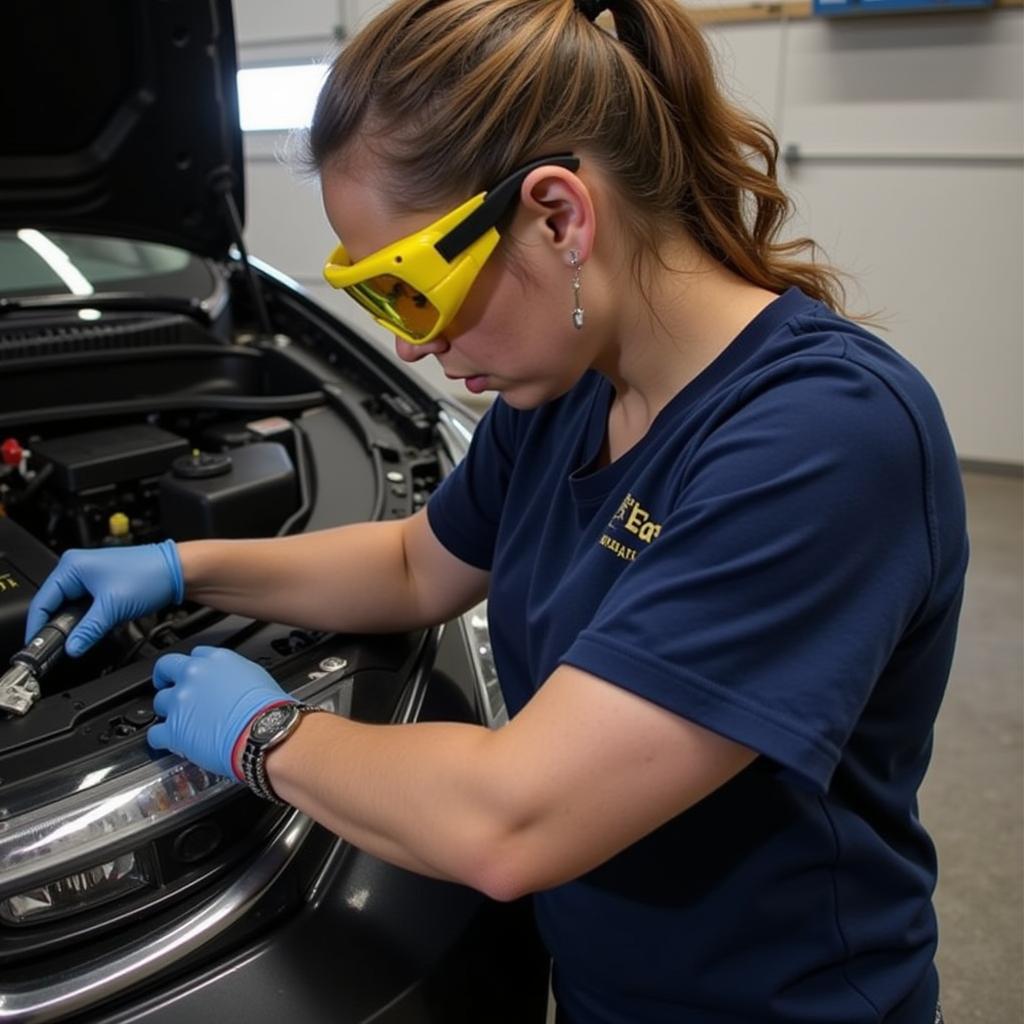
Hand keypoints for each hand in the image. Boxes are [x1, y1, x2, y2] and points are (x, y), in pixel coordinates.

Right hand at [25, 541, 183, 655]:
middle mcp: (78, 567)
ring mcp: (91, 576)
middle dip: (58, 627)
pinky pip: (86, 607)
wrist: (178, 571)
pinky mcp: (104, 585)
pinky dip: (88, 620)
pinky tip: (92, 629)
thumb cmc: (150, 575)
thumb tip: (71, 648)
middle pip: (55, 604)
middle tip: (57, 649)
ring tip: (77, 640)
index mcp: (71, 566)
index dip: (37, 626)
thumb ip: (88, 631)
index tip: (36, 646)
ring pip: (72, 607)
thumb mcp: (112, 607)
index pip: (42, 601)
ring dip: (75, 624)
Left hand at [148, 645, 292, 779]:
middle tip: (169, 687)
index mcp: (216, 661)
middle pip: (166, 668)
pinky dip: (161, 739)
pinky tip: (170, 742)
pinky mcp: (173, 730)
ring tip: (181, 721)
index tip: (193, 673)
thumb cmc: (268, 709)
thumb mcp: (256, 676)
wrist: (265, 733)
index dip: (193, 666)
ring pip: (160, 702)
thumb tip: (229, 682)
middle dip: (165, 678)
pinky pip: (155, 734)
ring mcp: (180, 702)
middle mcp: (194, 676)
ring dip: (168, 711)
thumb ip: (233, 673)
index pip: (195, 654)